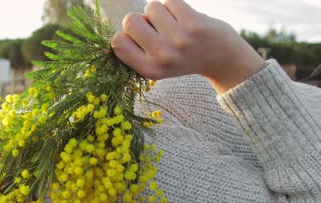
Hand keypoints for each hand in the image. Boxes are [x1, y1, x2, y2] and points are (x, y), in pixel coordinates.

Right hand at [111, 0, 265, 93]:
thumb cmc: (182, 58)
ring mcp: (178, 40)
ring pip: (150, 7)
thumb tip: (105, 45)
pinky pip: (169, 0)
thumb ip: (134, 54)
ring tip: (174, 24)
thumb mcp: (156, 66)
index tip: (141, 38)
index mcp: (148, 70)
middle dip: (141, 19)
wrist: (222, 59)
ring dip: (160, 11)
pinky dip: (174, 5)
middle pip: (130, 20)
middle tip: (158, 29)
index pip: (117, 42)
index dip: (126, 34)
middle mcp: (162, 57)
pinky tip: (185, 18)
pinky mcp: (193, 23)